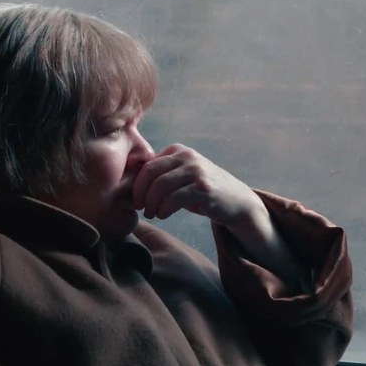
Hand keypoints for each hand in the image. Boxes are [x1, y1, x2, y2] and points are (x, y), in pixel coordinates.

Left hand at [132, 143, 261, 228]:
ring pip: (161, 186)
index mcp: (178, 150)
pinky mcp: (203, 188)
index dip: (137, 183)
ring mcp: (196, 171)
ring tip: (152, 213)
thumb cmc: (201, 190)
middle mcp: (187, 156)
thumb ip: (160, 173)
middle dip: (140, 192)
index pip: (147, 164)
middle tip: (140, 207)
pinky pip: (174, 198)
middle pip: (151, 172)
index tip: (136, 199)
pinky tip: (164, 215)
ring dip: (151, 203)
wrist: (234, 200)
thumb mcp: (180, 175)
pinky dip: (164, 209)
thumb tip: (130, 176)